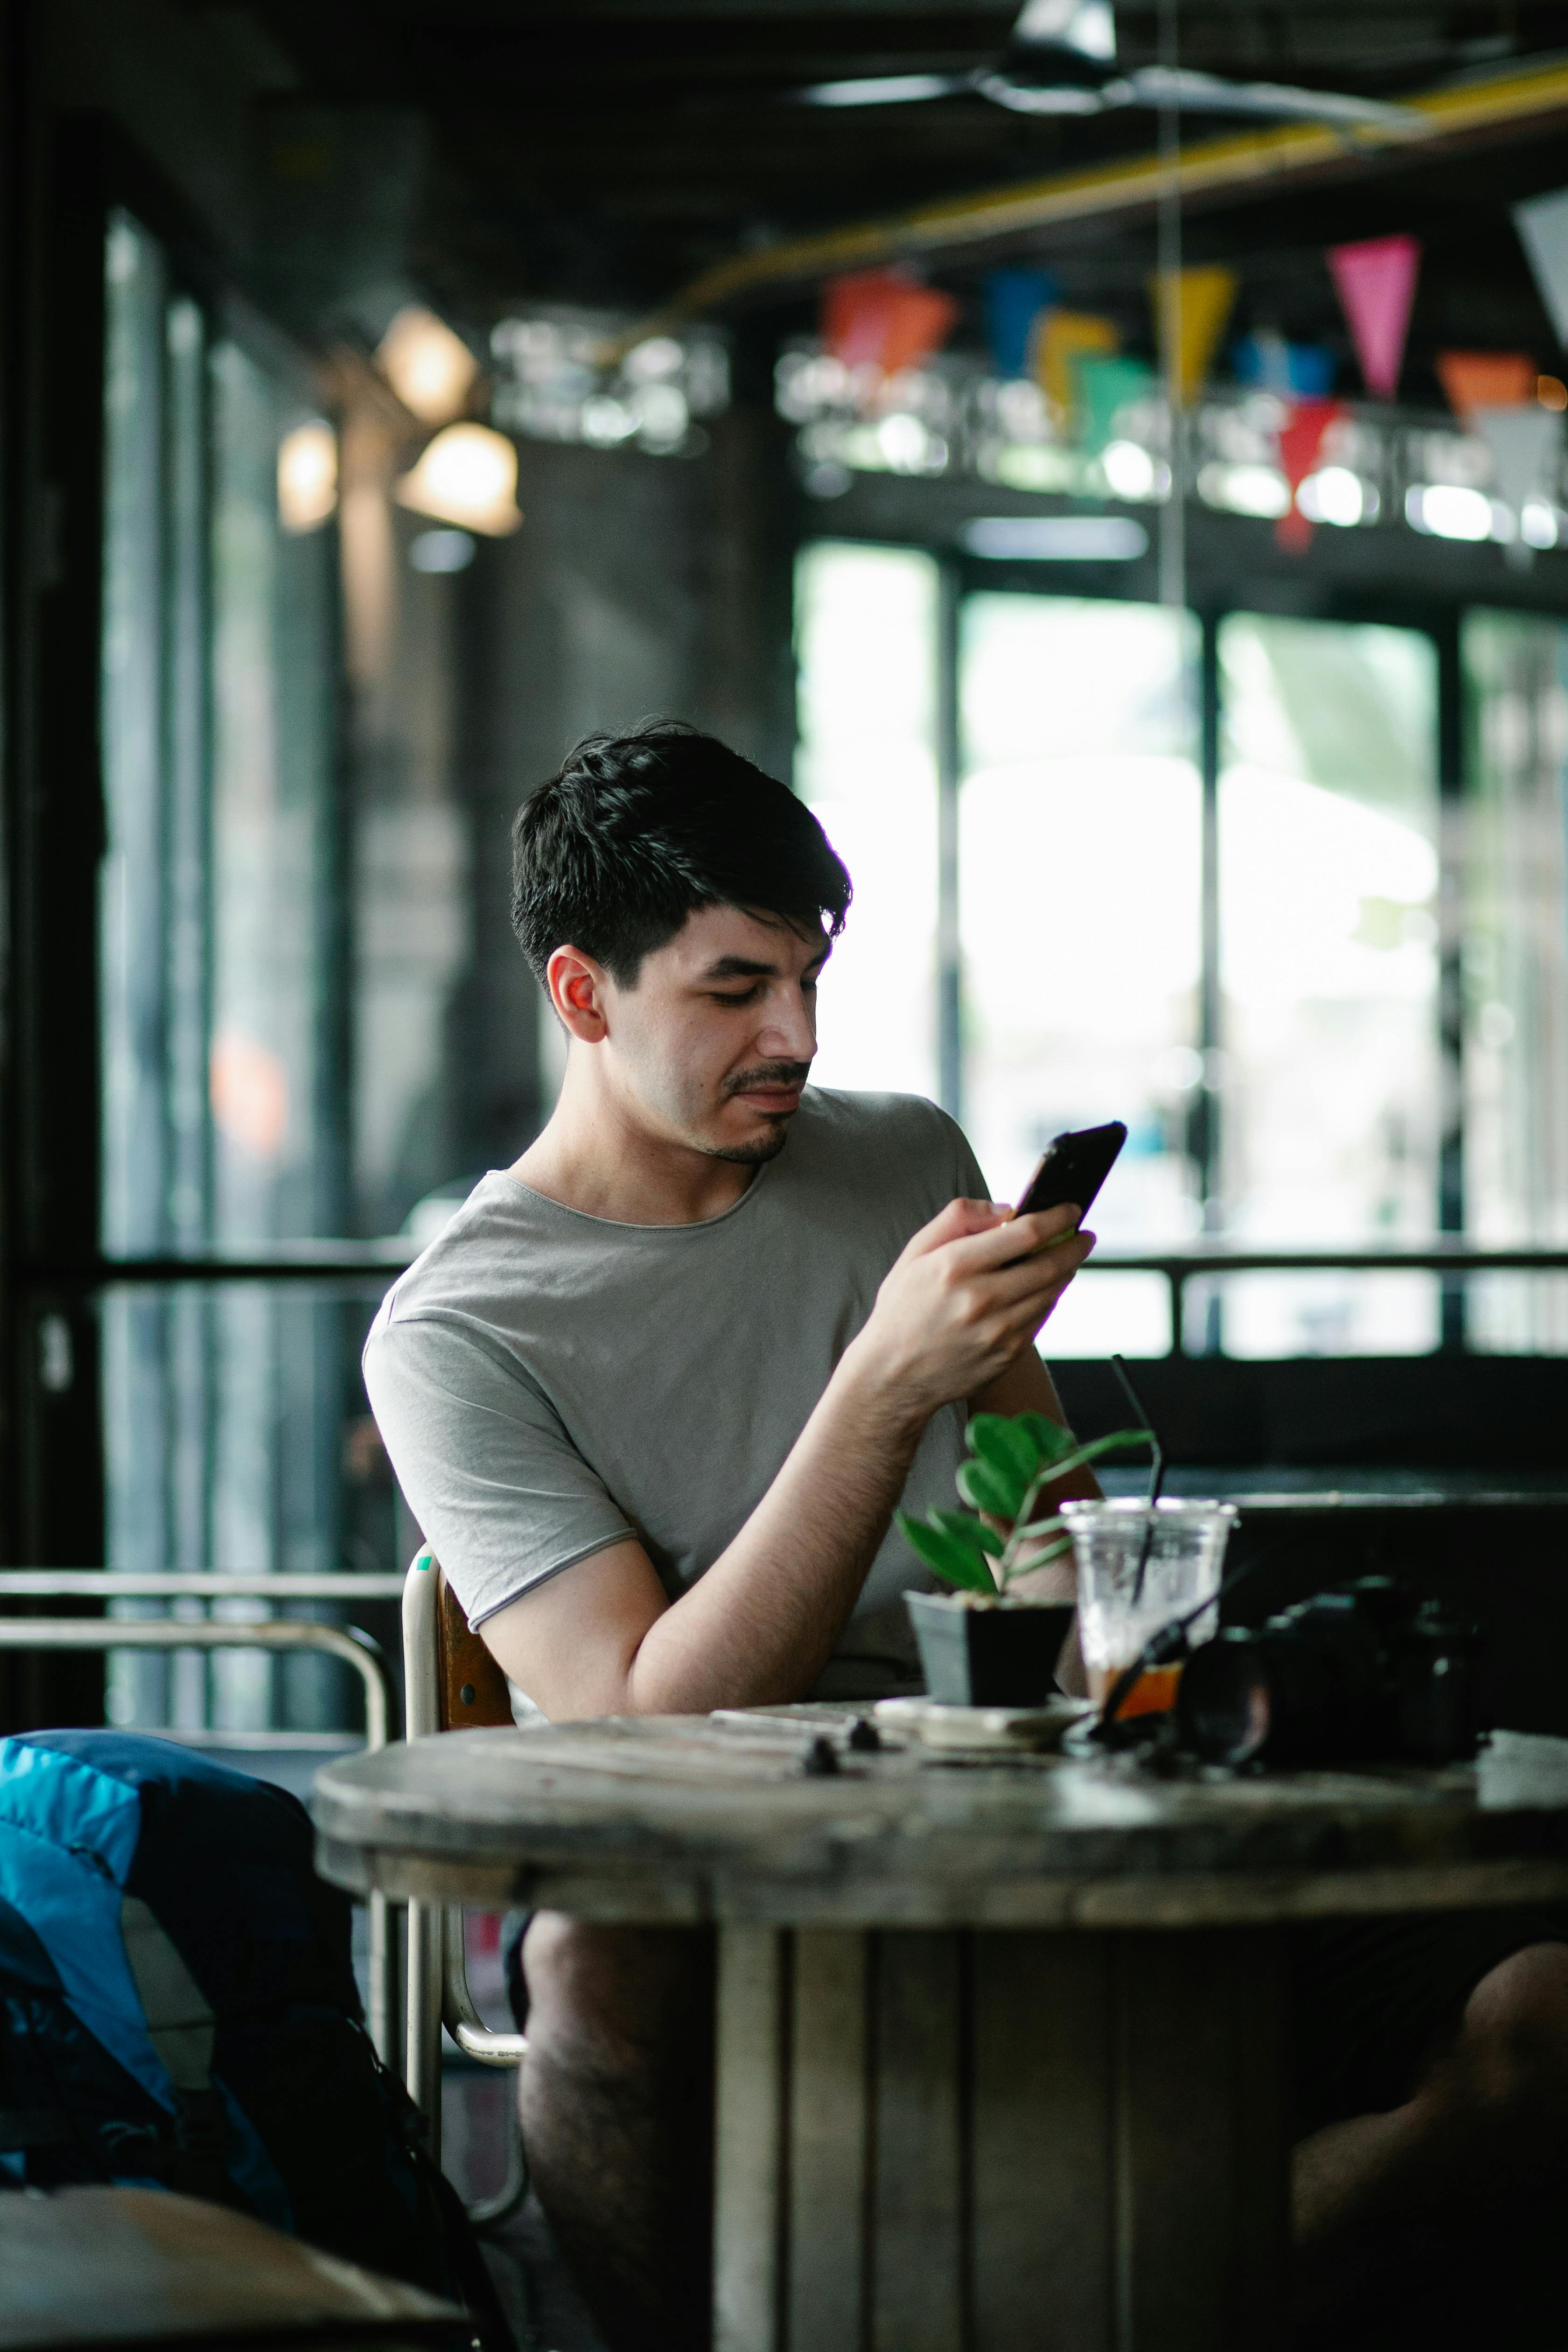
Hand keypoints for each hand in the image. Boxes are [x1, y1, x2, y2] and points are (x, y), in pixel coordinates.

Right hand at [844, 1197, 1092, 1428]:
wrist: (893, 1375)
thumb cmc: (903, 1310)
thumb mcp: (916, 1253)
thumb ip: (958, 1219)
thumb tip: (1005, 1209)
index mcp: (955, 1267)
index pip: (1025, 1233)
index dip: (1057, 1217)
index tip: (1070, 1209)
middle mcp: (980, 1300)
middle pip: (1050, 1263)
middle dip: (1075, 1244)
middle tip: (1083, 1235)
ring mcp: (998, 1331)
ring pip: (1052, 1292)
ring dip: (1067, 1271)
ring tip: (1067, 1258)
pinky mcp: (1007, 1354)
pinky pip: (1041, 1318)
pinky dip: (1049, 1298)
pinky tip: (1044, 1288)